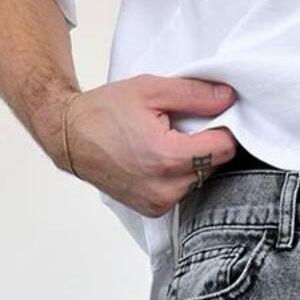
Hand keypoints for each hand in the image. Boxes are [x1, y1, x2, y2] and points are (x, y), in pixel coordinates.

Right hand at [58, 74, 237, 216]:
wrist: (71, 137)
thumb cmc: (105, 111)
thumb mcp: (150, 90)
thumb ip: (194, 94)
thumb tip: (228, 98)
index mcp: (167, 157)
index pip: (224, 149)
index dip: (224, 129)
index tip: (212, 116)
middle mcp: (166, 188)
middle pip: (214, 166)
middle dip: (205, 144)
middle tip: (180, 127)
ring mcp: (160, 203)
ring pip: (200, 180)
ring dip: (193, 161)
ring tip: (166, 142)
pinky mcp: (154, 210)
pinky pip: (183, 191)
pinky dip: (179, 174)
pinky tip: (158, 159)